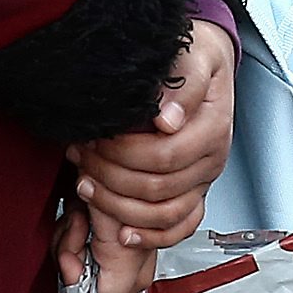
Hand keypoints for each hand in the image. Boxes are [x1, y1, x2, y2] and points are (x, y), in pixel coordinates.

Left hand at [60, 19, 235, 292]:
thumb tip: (166, 119)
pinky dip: (152, 236)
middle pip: (158, 188)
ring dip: (119, 207)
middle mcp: (212, 159)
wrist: (207, 62)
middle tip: (80, 155)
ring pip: (164, 214)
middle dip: (109, 176)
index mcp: (213, 127)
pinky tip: (123, 234)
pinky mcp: (195, 191)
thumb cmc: (196, 57)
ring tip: (86, 185)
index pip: (164, 156)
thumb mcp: (194, 56)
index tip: (93, 138)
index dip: (121, 153)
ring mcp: (203, 179)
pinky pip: (180, 227)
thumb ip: (183, 84)